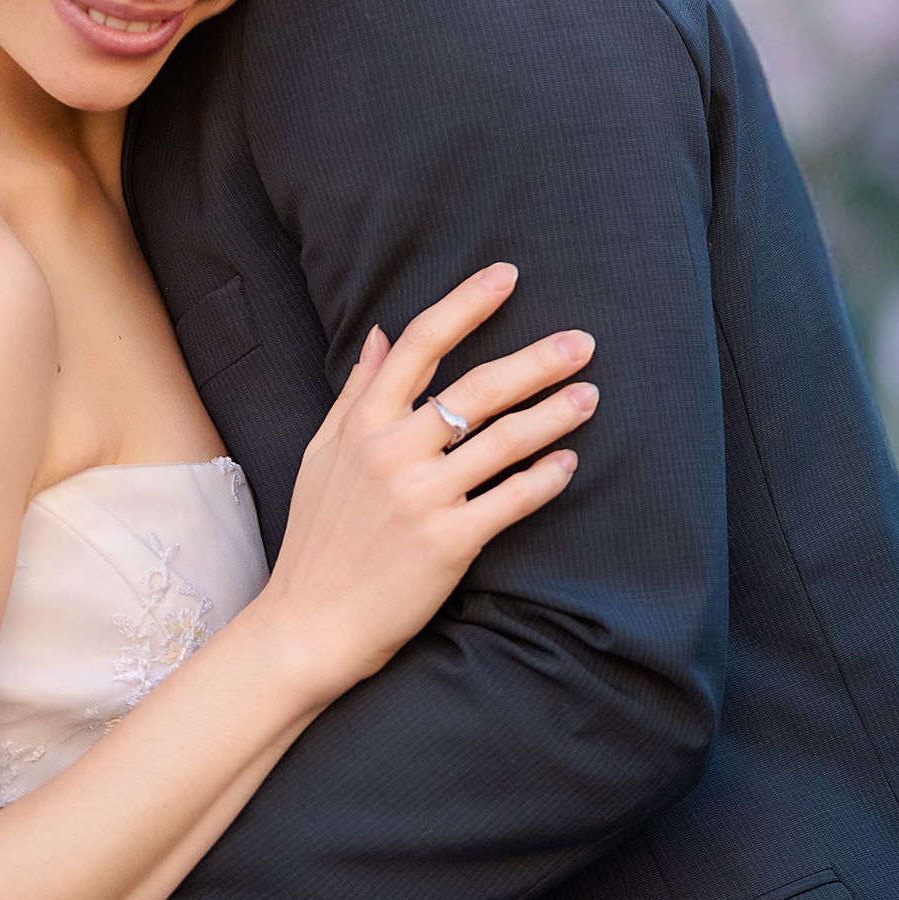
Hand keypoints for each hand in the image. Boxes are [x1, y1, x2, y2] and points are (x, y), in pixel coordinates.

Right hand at [258, 267, 594, 697]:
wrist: (308, 623)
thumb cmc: (317, 540)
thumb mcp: (320, 456)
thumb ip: (354, 394)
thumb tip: (378, 334)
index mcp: (361, 425)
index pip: (419, 344)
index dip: (467, 304)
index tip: (508, 276)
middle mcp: (391, 452)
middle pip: (478, 387)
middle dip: (537, 359)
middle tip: (582, 342)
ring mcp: (420, 497)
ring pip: (504, 440)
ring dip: (554, 415)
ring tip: (590, 397)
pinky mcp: (447, 542)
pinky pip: (511, 499)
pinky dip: (544, 479)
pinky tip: (568, 465)